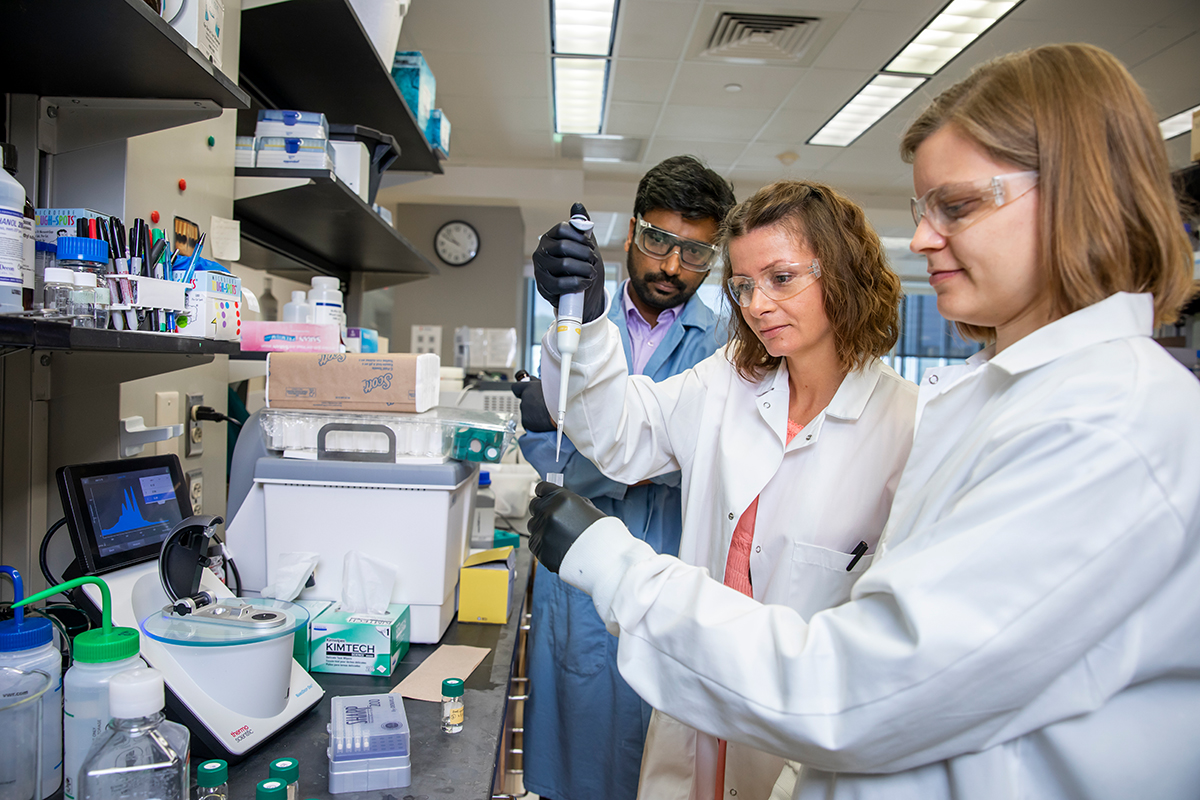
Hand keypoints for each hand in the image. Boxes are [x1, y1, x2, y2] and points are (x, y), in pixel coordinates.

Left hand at [512, 380, 555, 432]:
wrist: (563, 413)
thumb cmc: (559, 398)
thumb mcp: (548, 384)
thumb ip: (536, 382)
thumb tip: (531, 380)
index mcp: (529, 387)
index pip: (516, 387)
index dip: (520, 391)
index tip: (522, 393)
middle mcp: (525, 398)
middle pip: (523, 401)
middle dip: (530, 403)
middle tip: (541, 405)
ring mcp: (524, 410)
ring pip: (526, 411)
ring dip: (532, 412)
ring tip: (545, 412)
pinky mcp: (526, 421)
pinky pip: (527, 421)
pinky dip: (533, 421)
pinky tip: (542, 419)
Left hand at [528, 481, 605, 572]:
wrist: (602, 558)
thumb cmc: (599, 533)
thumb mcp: (586, 508)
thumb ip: (566, 502)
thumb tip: (554, 501)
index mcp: (561, 498)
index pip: (541, 488)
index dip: (544, 493)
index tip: (545, 497)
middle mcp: (548, 512)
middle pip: (534, 505)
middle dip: (542, 510)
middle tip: (554, 519)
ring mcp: (542, 530)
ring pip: (533, 524)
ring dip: (542, 528)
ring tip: (560, 536)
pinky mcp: (538, 547)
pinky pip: (534, 541)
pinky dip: (543, 543)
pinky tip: (558, 546)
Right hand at [532, 202, 605, 323]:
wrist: (580, 292)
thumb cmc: (580, 265)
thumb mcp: (583, 244)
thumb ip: (580, 225)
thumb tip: (577, 205)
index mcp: (549, 238)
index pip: (564, 228)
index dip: (581, 237)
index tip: (590, 246)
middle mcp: (541, 252)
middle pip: (564, 246)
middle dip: (585, 254)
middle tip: (594, 261)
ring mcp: (540, 270)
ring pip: (565, 264)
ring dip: (584, 269)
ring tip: (591, 272)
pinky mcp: (544, 287)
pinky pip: (562, 283)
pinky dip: (578, 283)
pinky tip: (585, 282)